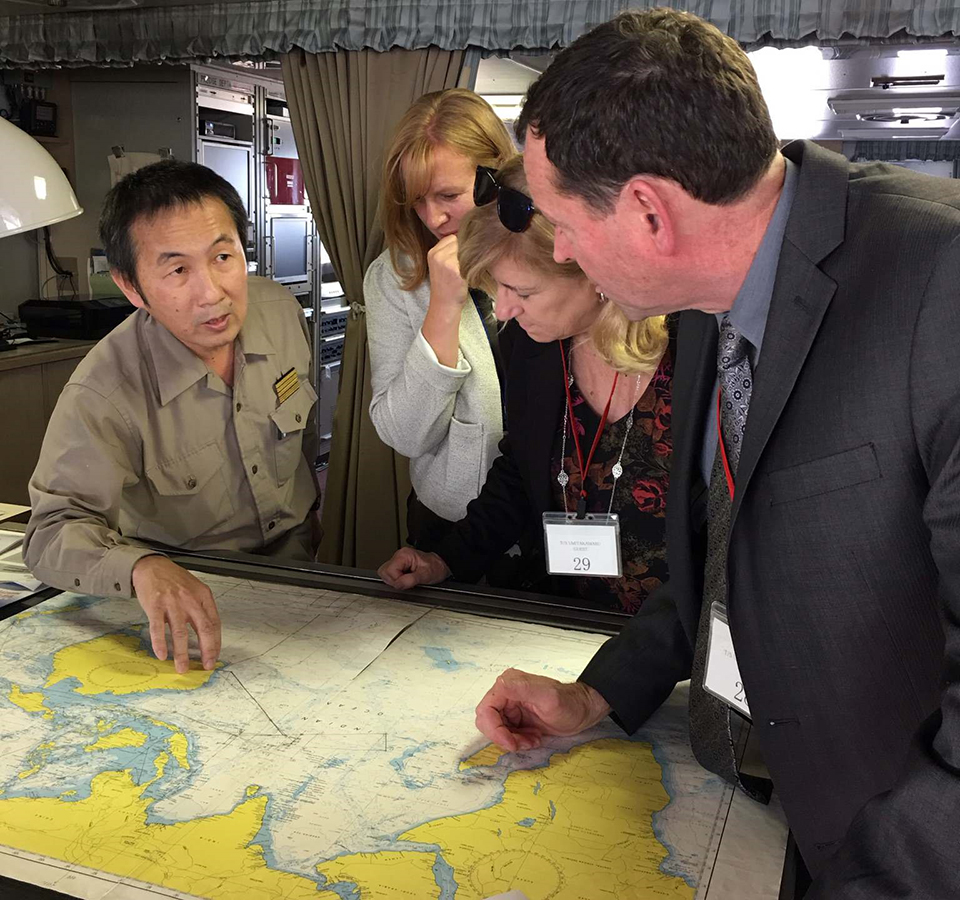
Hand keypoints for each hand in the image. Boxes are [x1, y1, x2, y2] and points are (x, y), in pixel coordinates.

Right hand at [131, 556, 220, 673]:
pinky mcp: (155, 606)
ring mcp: (172, 603)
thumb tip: (209, 634)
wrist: (152, 566)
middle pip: (203, 629)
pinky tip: (162, 655)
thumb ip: (201, 608)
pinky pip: (158, 628)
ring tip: (182, 668)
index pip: (215, 623)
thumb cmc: (175, 580)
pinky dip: (160, 643)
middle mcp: (190, 599)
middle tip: (206, 665)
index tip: (215, 656)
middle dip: (207, 650)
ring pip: (180, 633)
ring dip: (181, 653)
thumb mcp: (195, 589)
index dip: (216, 642)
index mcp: (203, 596)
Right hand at [378, 548, 450, 589]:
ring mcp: (397, 560)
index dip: (397, 580)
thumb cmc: (435, 567)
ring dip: (394, 581)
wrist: (440, 566)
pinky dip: (395, 580)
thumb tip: (398, 584)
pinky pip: (389, 575)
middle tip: (406, 582)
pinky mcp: (398, 565)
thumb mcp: (426, 575)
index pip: (389, 571)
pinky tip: (404, 579)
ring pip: (384, 574)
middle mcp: (399, 556)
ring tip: (406, 580)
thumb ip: (411, 580)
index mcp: (404, 555)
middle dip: (394, 581)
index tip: (407, 582)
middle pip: (384, 572)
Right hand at [426, 235, 468, 309]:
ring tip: (465, 270)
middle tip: (463, 264)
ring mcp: (446, 262)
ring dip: (469, 258)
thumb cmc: (445, 286)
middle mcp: (438, 255)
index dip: (459, 246)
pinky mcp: (456, 270)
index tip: (459, 257)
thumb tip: (464, 237)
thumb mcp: (439, 265)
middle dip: (464, 251)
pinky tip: (468, 274)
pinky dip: (472, 266)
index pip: (451, 238)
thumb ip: (447, 251)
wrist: (444, 304)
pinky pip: (469, 260)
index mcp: (432, 253)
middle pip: (459, 242)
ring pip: (465, 250)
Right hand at [475, 668, 612, 751]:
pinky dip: (518, 740)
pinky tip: (534, 738)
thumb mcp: (548, 697)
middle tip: (524, 743)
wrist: (582, 711)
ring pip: (496, 730)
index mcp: (509, 684)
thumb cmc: (569, 704)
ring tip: (533, 739)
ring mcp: (510, 705)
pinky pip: (506, 733)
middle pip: (488, 721)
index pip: (486, 710)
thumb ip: (522, 689)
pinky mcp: (515, 716)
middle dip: (504, 737)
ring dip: (513, 740)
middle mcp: (506, 692)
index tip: (512, 744)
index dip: (495, 731)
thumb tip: (499, 684)